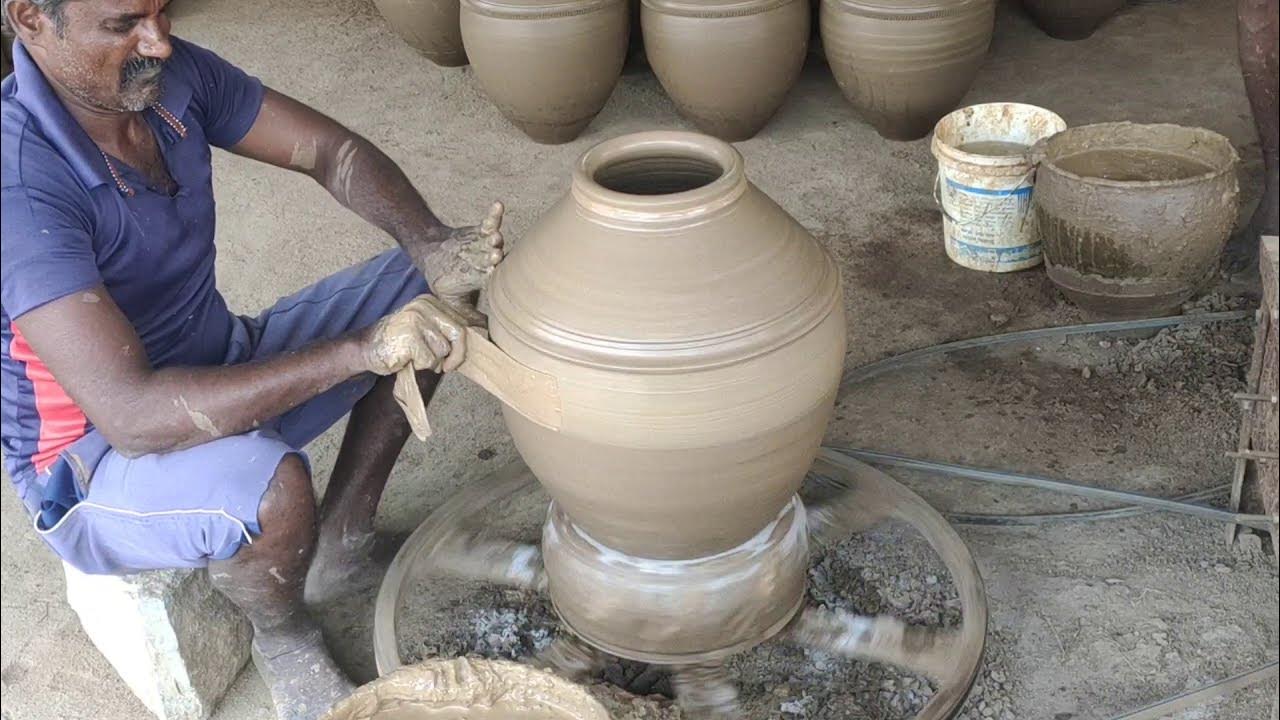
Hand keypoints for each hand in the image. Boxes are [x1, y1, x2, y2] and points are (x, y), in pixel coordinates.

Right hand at [360, 294, 482, 375]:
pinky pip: (429, 360)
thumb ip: (446, 331)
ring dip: (433, 361)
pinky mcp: (409, 336)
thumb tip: (480, 335)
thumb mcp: (425, 330)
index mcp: (430, 302)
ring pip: (443, 350)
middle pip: (458, 334)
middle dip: (456, 356)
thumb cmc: (400, 343)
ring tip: (416, 356)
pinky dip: (420, 365)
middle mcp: (424, 306)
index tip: (459, 357)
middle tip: (446, 367)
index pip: (462, 321)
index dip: (466, 343)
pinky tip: (406, 358)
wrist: (366, 348)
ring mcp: (416, 319)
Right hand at [412, 201, 505, 305]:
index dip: (492, 274)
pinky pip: (490, 221)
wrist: (434, 255)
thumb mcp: (453, 302)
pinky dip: (494, 213)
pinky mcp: (482, 230)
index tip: (491, 272)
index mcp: (484, 278)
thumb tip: (482, 335)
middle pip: (493, 257)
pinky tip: (499, 204)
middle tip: (494, 254)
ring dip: (493, 236)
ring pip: (492, 239)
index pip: (491, 277)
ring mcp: (487, 245)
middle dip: (493, 254)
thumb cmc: (446, 281)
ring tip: (493, 234)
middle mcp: (489, 261)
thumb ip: (467, 314)